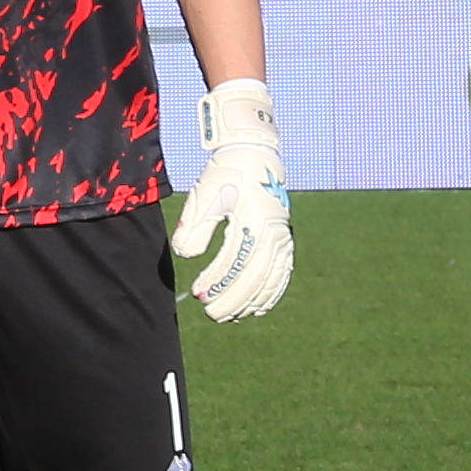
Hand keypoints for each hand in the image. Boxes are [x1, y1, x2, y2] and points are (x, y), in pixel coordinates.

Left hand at [171, 76, 293, 322]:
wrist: (254, 154)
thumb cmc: (225, 174)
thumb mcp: (205, 195)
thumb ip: (195, 226)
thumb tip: (186, 256)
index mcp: (255, 222)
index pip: (236, 262)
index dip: (218, 282)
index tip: (199, 296)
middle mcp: (274, 233)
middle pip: (256, 277)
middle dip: (233, 299)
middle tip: (212, 314)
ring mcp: (283, 237)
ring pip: (270, 279)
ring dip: (250, 301)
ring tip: (231, 316)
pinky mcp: (284, 239)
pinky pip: (282, 273)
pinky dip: (271, 293)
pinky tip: (258, 308)